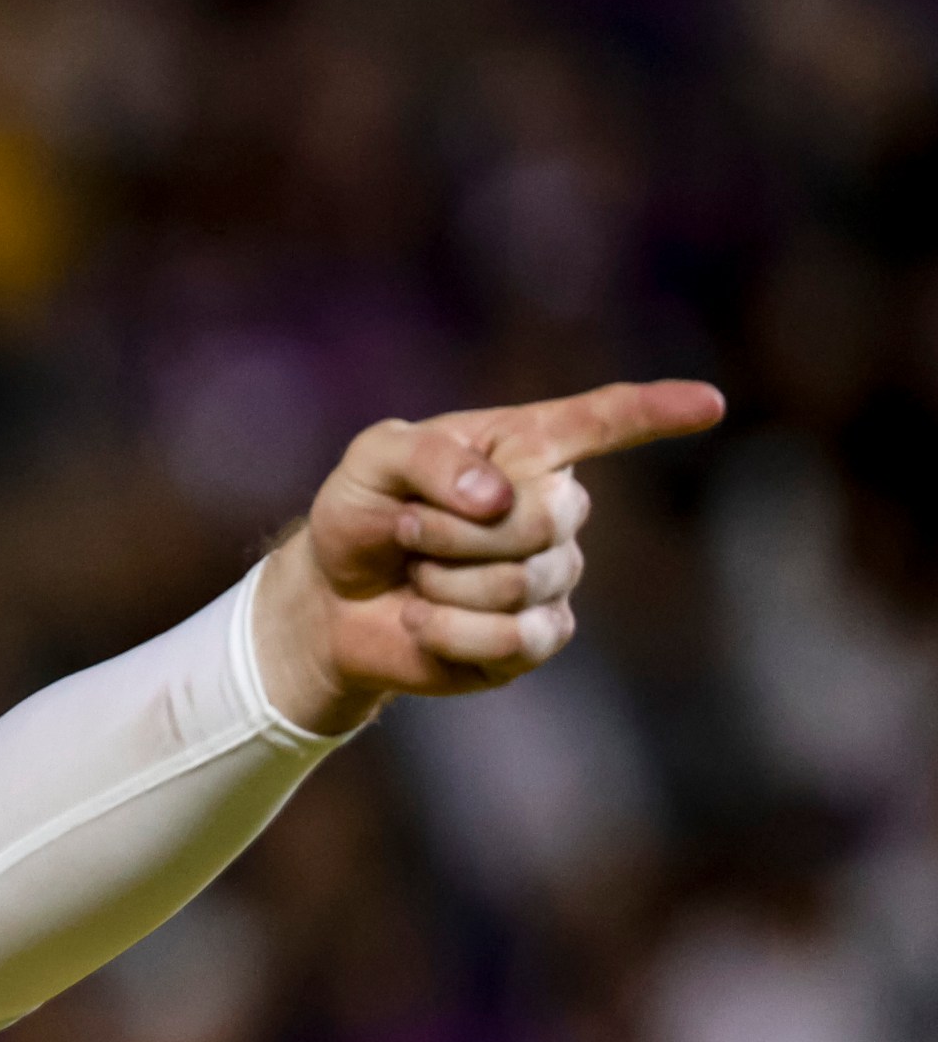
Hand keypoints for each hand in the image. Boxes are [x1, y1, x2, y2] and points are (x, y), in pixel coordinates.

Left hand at [253, 380, 726, 734]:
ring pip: (521, 582)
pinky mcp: (537, 637)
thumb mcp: (372, 460)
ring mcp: (553, 574)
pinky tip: (421, 619)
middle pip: (546, 517)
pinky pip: (513, 637)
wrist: (333, 598)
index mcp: (524, 447)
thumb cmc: (362, 513)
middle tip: (408, 531)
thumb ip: (426, 456)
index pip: (600, 422)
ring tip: (416, 573)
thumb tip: (498, 497)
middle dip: (455, 530)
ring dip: (442, 580)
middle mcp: (554, 508)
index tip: (708, 404)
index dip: (654, 412)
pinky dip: (447, 630)